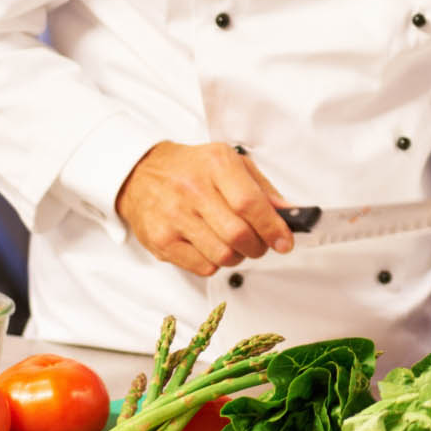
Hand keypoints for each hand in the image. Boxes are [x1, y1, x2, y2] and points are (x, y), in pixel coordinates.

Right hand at [115, 141, 292, 276]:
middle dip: (258, 246)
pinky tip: (211, 246)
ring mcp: (174, 216)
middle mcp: (193, 189)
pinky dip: (215, 262)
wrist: (141, 173)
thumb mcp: (230, 163)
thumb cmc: (191, 168)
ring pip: (223, 255)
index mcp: (216, 165)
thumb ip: (263, 188)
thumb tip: (289, 214)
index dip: (273, 227)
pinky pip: (203, 267)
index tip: (284, 241)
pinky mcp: (162, 240)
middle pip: (239, 234)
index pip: (250, 203)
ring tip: (234, 243)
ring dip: (238, 256)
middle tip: (260, 243)